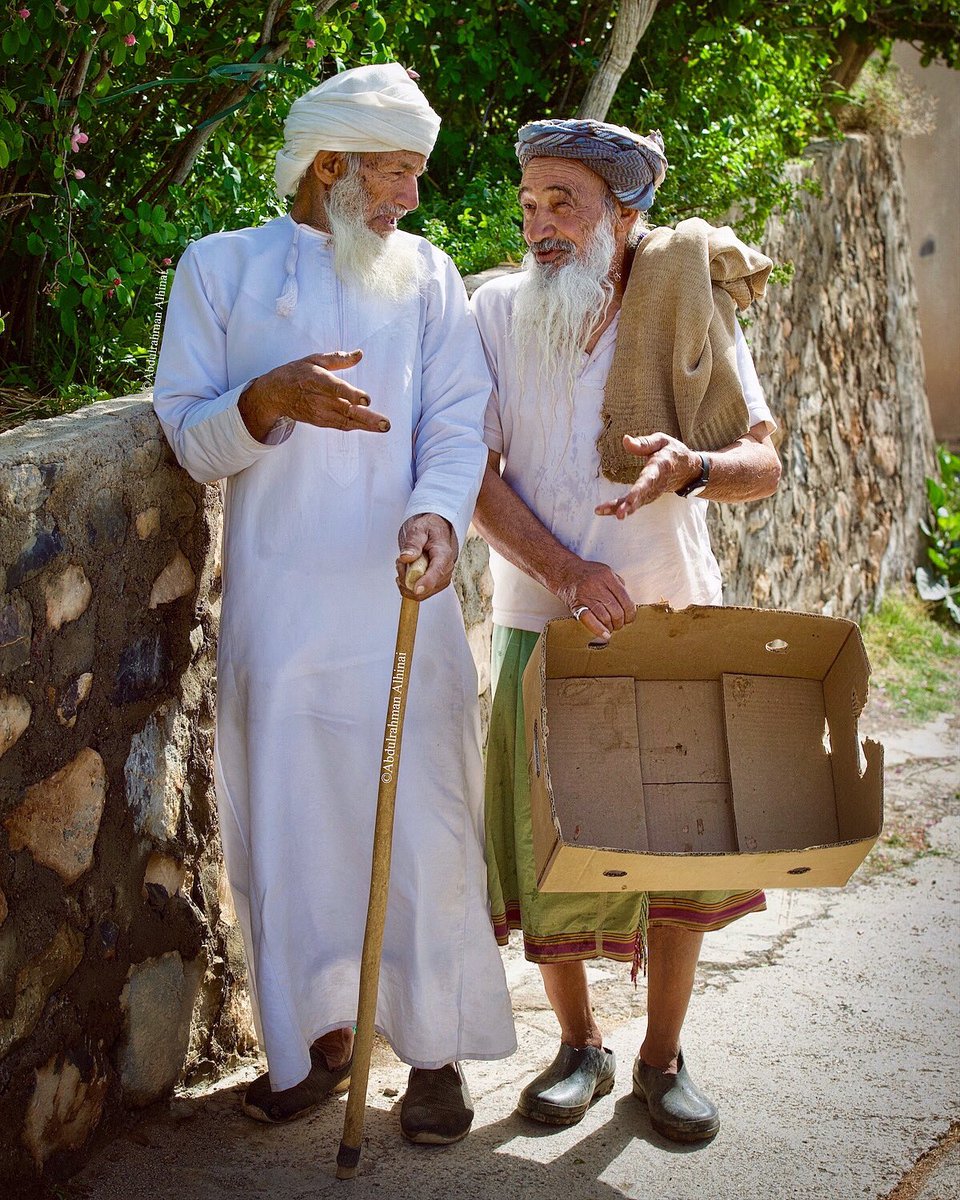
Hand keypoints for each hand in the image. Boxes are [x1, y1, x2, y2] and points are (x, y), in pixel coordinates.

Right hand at [239, 350, 390, 441]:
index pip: (335, 389)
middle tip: (385, 423)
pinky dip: (356, 427)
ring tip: (384, 427)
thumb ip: (338, 359)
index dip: (351, 395)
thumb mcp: (314, 360)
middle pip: (345, 409)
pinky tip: (371, 427)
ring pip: (345, 421)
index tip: (367, 399)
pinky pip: (341, 425)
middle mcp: (318, 399)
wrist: (275, 395)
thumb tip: (359, 354)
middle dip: (367, 417)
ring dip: (366, 425)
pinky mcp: (320, 421)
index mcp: (316, 380)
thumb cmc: (297, 373)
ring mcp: (319, 413)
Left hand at [396, 514, 458, 600]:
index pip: (437, 572)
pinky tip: (407, 572)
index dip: (426, 582)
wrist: (436, 533)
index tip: (416, 589)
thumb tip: (407, 557)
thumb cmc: (429, 531)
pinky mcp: (436, 585)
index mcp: (443, 555)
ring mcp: (442, 579)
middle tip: (401, 561)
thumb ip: (412, 543)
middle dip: (407, 577)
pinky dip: (409, 585)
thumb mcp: (418, 530)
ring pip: (420, 593)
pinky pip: (419, 594)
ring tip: (405, 564)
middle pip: (425, 586)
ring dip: (406, 581)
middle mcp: (446, 570)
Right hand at [554, 558, 635, 640]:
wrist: (564, 571)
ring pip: (605, 618)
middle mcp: (598, 586)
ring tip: (610, 628)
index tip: (629, 619)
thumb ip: (618, 585)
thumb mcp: (606, 572)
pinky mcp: (577, 605)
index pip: (625, 600)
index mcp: (608, 577)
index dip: (630, 614)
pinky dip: (599, 630)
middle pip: (616, 611)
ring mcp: (586, 596)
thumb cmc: (587, 572)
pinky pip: (590, 620)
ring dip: (610, 627)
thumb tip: (628, 603)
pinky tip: (605, 634)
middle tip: (619, 624)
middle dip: (620, 622)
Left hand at [595, 432, 700, 519]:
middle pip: (642, 496)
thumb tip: (625, 440)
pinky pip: (633, 504)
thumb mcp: (662, 440)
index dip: (639, 490)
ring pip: (635, 502)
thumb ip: (644, 442)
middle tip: (618, 514)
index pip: (649, 480)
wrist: (688, 470)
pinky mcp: (648, 497)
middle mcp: (657, 483)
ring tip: (601, 511)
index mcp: (661, 467)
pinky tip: (603, 510)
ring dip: (619, 508)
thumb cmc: (672, 452)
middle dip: (629, 505)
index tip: (631, 499)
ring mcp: (653, 493)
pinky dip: (618, 507)